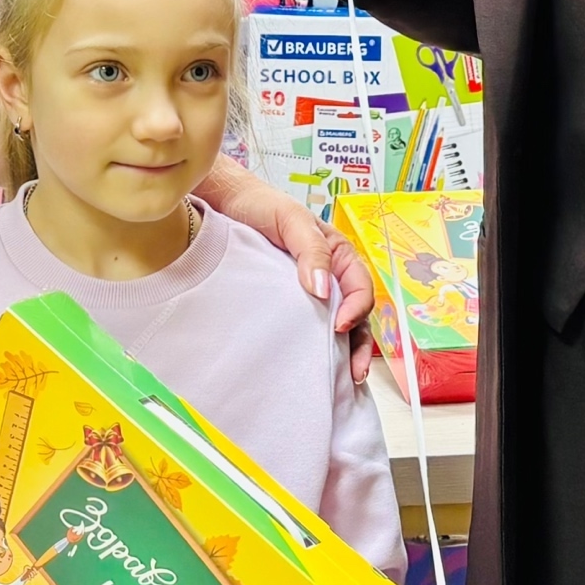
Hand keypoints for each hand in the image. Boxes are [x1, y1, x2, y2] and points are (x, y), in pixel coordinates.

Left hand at [194, 161, 377, 379]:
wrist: (225, 205)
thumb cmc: (261, 205)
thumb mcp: (291, 220)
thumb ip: (312, 250)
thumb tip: (324, 289)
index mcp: (337, 254)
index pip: (360, 286)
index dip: (357, 308)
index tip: (340, 325)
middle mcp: (329, 276)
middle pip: (355, 313)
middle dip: (359, 343)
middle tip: (353, 372)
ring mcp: (309, 292)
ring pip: (336, 325)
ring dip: (344, 352)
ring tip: (343, 379)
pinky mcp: (288, 305)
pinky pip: (307, 326)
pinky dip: (316, 348)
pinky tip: (314, 366)